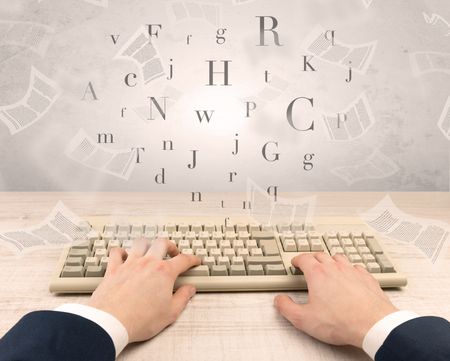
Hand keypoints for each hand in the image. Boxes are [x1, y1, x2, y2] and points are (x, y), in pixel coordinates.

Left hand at [88, 238, 200, 342]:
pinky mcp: (113, 270)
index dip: (192, 259)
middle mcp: (147, 263)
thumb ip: (183, 298)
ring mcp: (129, 264)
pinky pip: (116, 252)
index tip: (195, 260)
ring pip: (140, 243)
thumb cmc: (140, 319)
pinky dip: (121, 251)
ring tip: (151, 250)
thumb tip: (190, 290)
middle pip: (162, 243)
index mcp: (164, 272)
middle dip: (170, 246)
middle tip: (174, 252)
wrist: (111, 322)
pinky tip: (124, 255)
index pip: (183, 259)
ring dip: (148, 244)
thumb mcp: (170, 313)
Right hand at [274, 253, 396, 347]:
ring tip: (328, 266)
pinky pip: (356, 266)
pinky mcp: (367, 278)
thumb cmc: (342, 321)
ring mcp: (352, 271)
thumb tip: (279, 300)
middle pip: (321, 255)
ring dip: (331, 260)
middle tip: (308, 263)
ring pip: (339, 257)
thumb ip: (287, 308)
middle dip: (312, 258)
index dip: (297, 259)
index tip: (295, 263)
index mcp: (318, 274)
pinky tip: (350, 275)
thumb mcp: (304, 320)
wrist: (373, 325)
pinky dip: (350, 268)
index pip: (304, 258)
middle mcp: (335, 268)